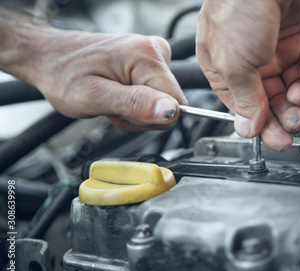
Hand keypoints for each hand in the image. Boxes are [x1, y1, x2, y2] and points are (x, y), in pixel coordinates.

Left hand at [11, 28, 186, 130]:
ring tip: (111, 99)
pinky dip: (134, 102)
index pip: (175, 105)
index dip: (148, 118)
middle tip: (112, 106)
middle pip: (170, 105)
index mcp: (146, 56)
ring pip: (162, 103)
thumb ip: (135, 104)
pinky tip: (116, 94)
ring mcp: (153, 55)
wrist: (50, 58)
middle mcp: (155, 51)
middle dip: (140, 115)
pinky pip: (155, 95)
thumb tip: (171, 111)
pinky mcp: (149, 63)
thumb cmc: (64, 74)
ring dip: (135, 110)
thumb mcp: (95, 97)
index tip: (122, 110)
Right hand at [196, 0, 299, 150]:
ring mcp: (279, 50)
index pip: (244, 107)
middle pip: (272, 102)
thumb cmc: (239, 5)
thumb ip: (244, 98)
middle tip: (294, 127)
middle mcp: (252, 62)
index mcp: (225, 68)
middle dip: (284, 117)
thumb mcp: (234, 61)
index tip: (274, 139)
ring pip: (295, 89)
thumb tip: (249, 128)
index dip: (259, 125)